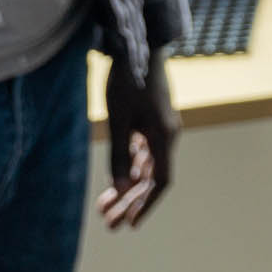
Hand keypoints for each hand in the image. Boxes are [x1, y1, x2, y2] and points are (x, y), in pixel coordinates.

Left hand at [98, 50, 177, 228]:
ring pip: (145, 166)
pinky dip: (128, 167)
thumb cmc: (128, 81)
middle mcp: (167, 134)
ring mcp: (160, 127)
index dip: (146, 204)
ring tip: (104, 206)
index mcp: (164, 136)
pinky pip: (142, 152)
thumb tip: (121, 188)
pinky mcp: (152, 120)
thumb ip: (119, 154)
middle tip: (109, 224)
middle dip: (130, 202)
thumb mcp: (118, 120)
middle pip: (151, 177)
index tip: (130, 224)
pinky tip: (114, 178)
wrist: (137, 46)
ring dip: (127, 187)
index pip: (160, 181)